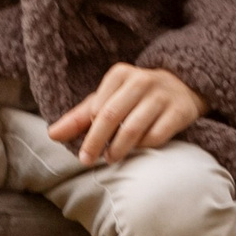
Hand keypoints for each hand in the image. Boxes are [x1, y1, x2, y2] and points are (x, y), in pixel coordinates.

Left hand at [48, 63, 202, 164]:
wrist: (183, 86)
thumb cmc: (136, 97)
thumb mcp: (109, 100)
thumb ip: (80, 117)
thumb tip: (52, 135)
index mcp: (120, 74)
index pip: (96, 108)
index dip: (87, 132)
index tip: (83, 151)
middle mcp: (141, 80)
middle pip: (111, 116)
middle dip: (96, 142)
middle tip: (88, 160)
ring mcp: (162, 95)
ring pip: (133, 128)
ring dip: (119, 148)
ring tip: (111, 158)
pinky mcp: (180, 111)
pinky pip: (157, 136)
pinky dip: (144, 147)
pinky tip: (138, 149)